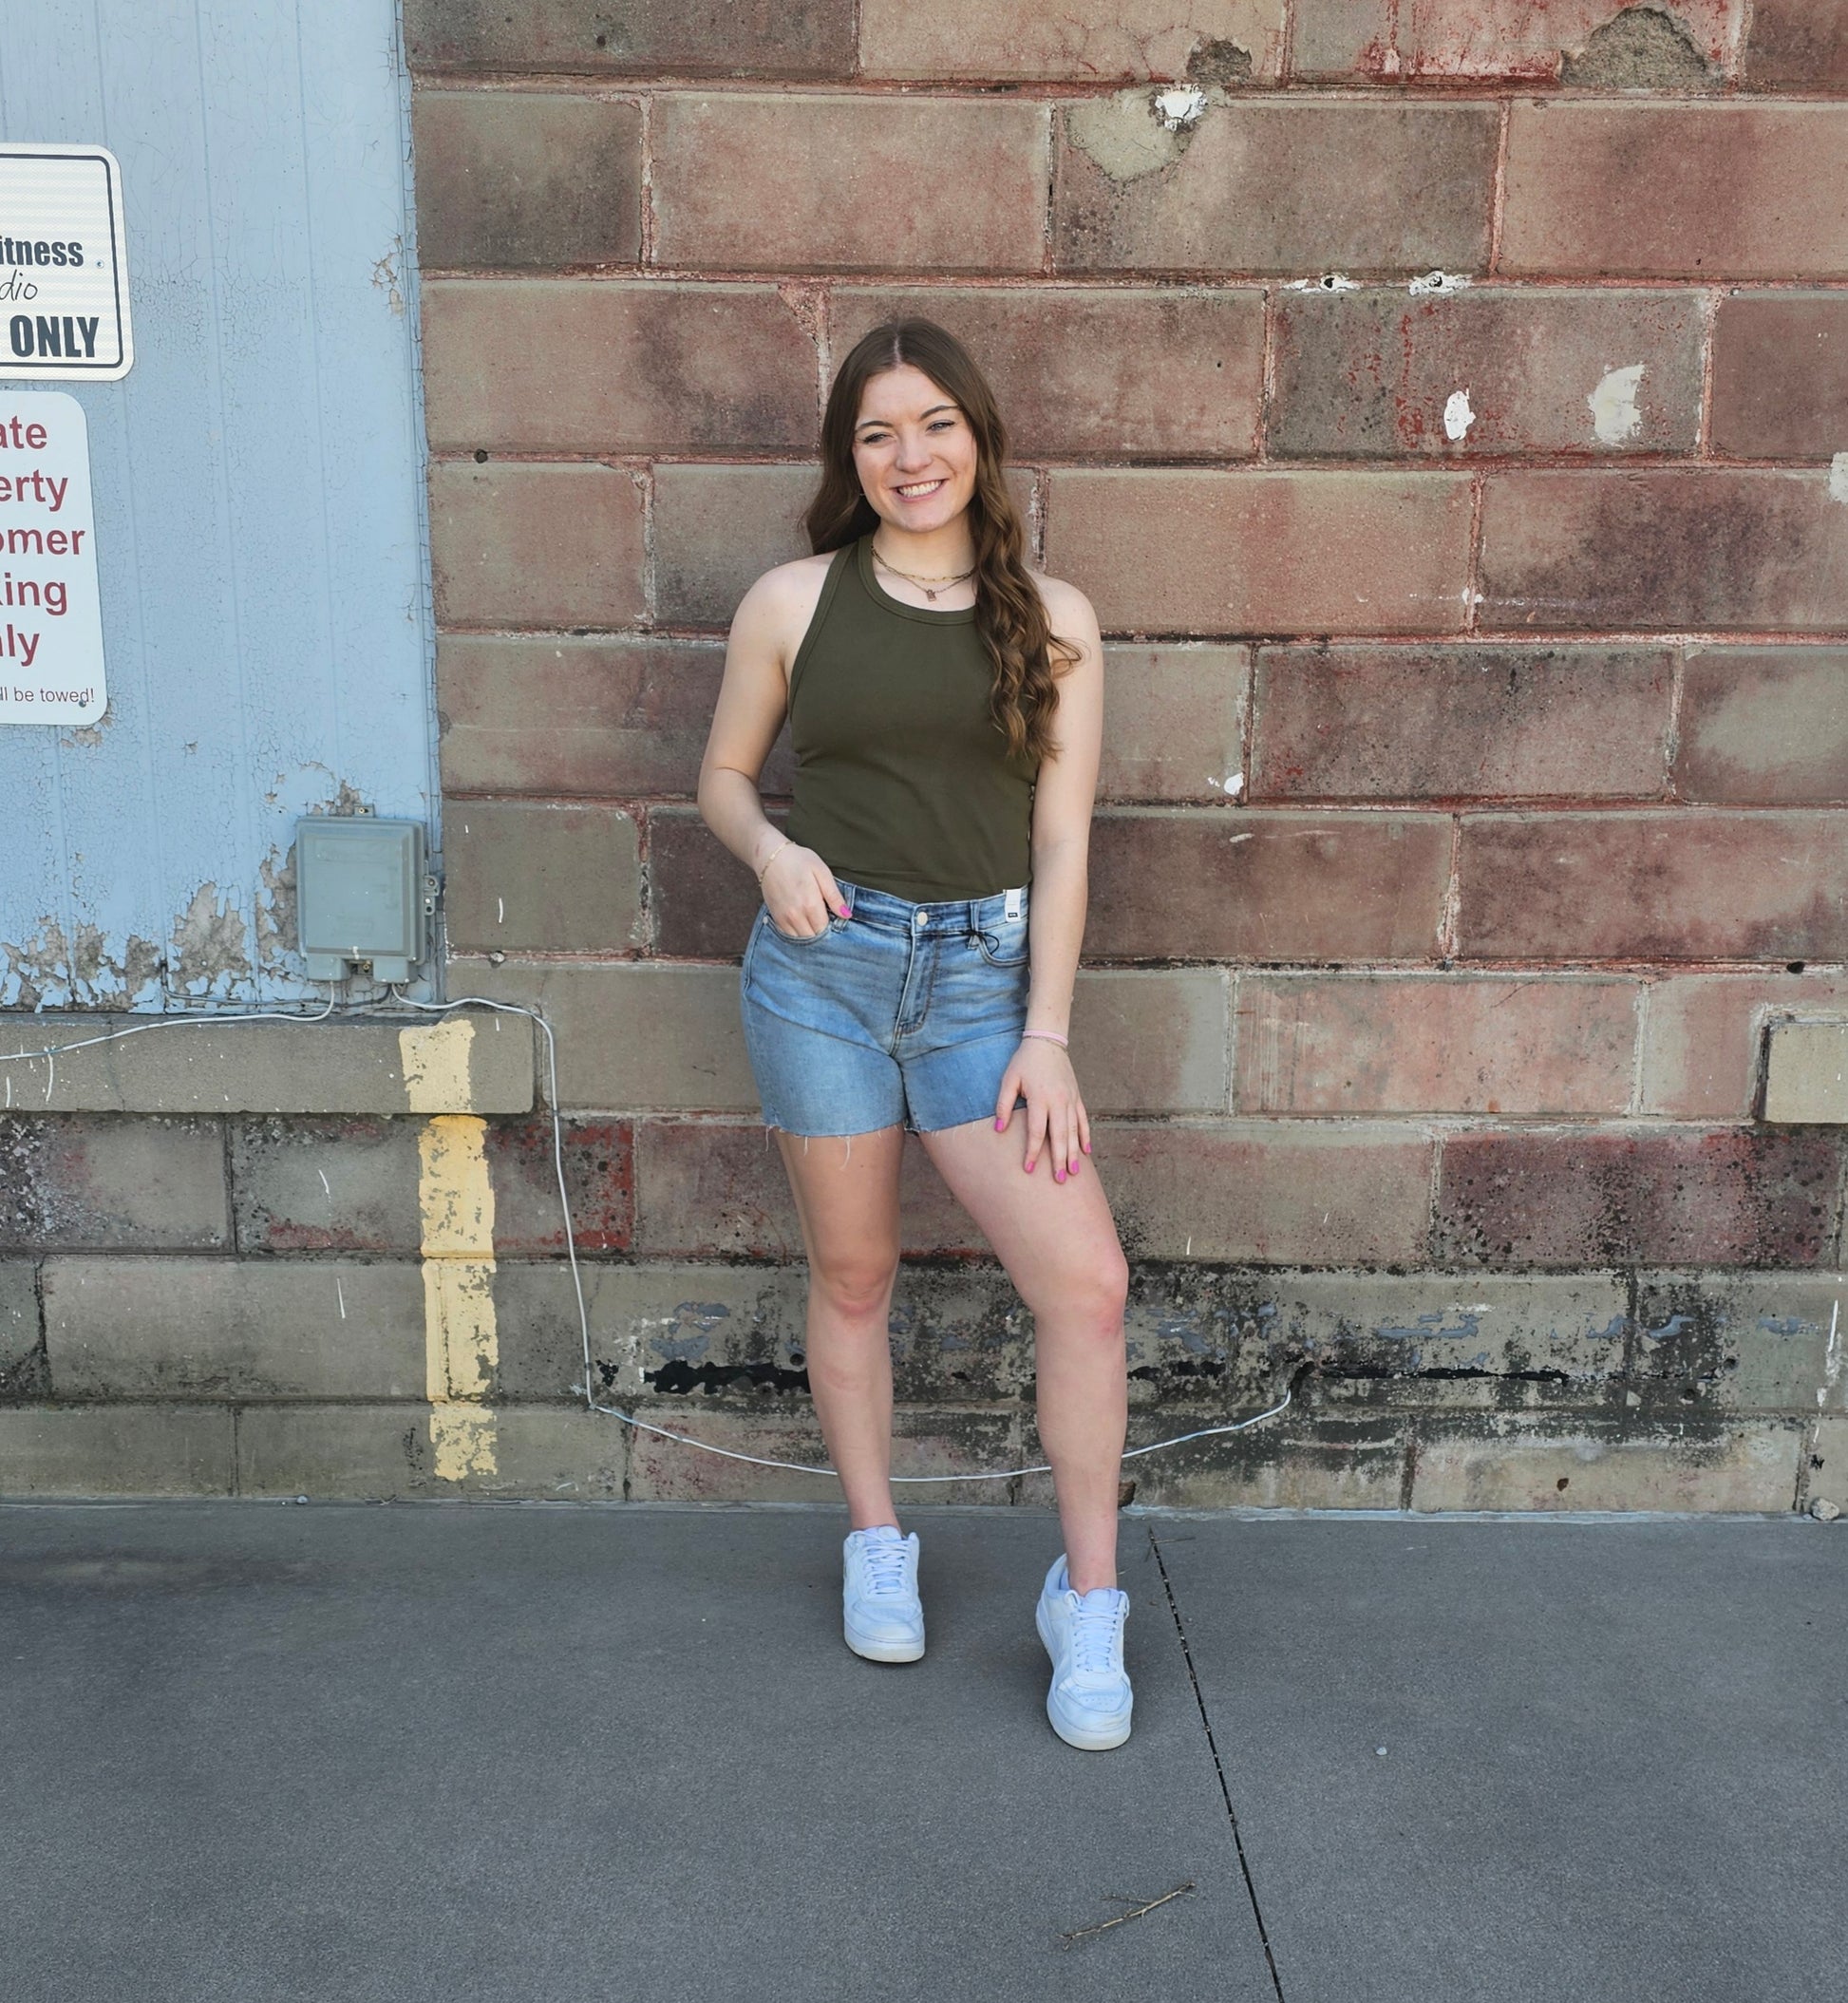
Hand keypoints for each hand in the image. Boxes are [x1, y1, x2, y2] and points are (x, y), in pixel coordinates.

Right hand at [760, 841, 846, 938]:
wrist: (770, 856)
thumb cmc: (798, 861)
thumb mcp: (822, 872)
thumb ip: (834, 896)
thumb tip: (847, 914)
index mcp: (810, 904)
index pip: (825, 930)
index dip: (832, 927)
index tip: (834, 918)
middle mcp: (796, 915)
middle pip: (814, 937)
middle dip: (822, 932)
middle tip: (825, 918)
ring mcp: (784, 918)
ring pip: (802, 939)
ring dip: (810, 934)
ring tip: (814, 920)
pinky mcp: (776, 918)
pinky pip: (790, 936)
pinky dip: (798, 933)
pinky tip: (803, 921)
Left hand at [994, 1036, 1091, 1181]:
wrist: (1047, 1041)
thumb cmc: (1024, 1062)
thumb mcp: (1009, 1080)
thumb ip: (1003, 1104)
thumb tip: (999, 1129)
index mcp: (1040, 1098)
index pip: (1037, 1132)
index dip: (1033, 1152)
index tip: (1029, 1169)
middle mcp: (1058, 1101)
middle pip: (1060, 1136)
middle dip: (1060, 1160)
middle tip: (1059, 1180)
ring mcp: (1070, 1099)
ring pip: (1074, 1131)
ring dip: (1074, 1152)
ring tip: (1074, 1172)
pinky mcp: (1077, 1097)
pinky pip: (1083, 1120)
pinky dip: (1085, 1136)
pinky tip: (1086, 1151)